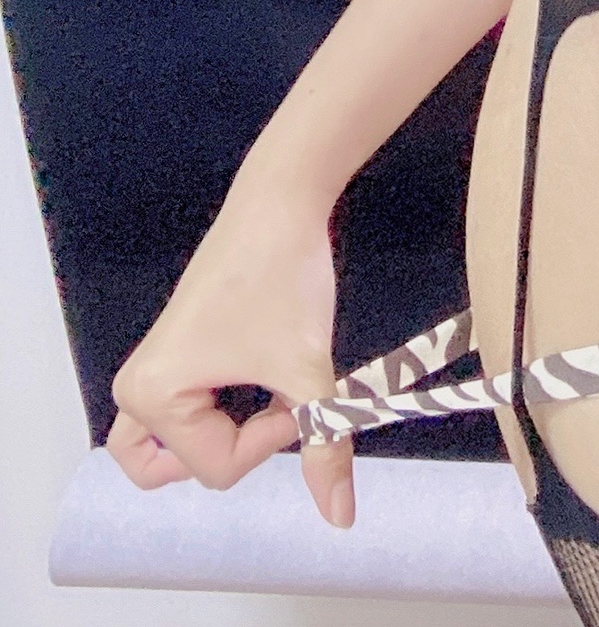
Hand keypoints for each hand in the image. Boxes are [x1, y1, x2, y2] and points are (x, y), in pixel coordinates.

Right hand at [107, 181, 353, 528]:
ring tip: (264, 395)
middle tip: (274, 405)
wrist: (281, 204)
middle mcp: (135, 390)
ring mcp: (148, 372)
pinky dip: (218, 415)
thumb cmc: (284, 280)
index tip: (299, 391)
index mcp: (150, 397)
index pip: (216, 469)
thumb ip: (324, 446)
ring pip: (169, 450)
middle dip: (235, 449)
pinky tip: (257, 380)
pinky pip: (182, 417)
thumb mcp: (307, 370)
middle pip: (180, 471)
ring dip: (221, 437)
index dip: (272, 438)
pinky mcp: (170, 357)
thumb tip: (340, 517)